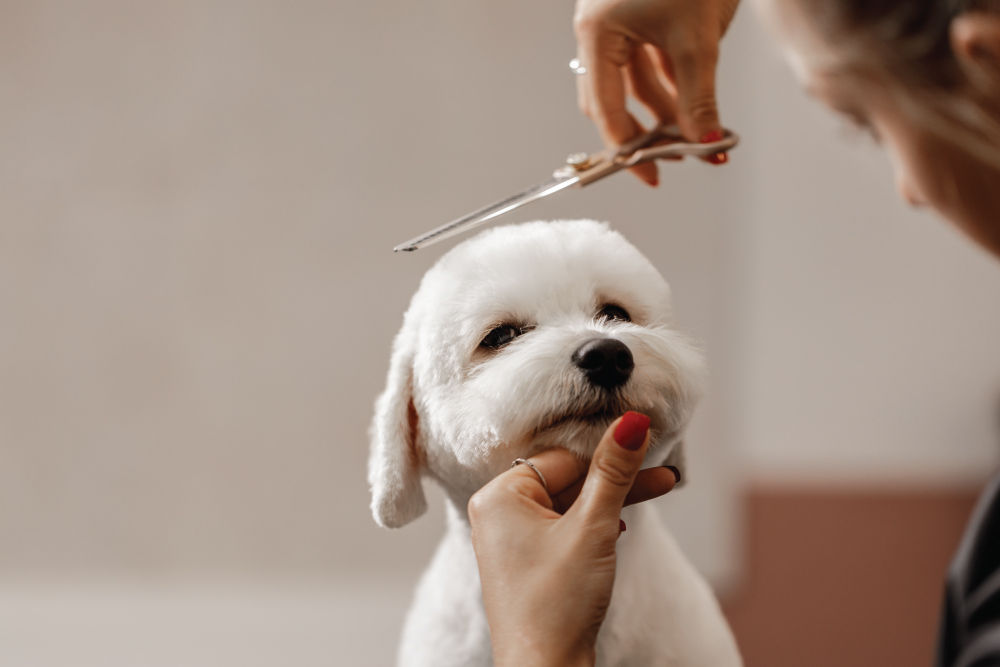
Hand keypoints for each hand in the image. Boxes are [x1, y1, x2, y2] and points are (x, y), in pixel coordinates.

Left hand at [467, 412, 678, 666]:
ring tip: (659, 488)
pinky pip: (564, 529)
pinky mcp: (528, 563)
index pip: (563, 458)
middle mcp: (498, 513)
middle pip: (568, 480)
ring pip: (570, 505)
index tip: (646, 443)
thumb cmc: (557, 603)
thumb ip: (613, 472)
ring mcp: (511, 540)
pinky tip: (619, 530)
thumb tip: (631, 421)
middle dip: (617, 479)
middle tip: (664, 472)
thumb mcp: (592, 527)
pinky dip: (594, 526)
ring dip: (612, 502)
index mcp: (499, 496)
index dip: (607, 456)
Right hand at [573, 0, 740, 184]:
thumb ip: (699, 97)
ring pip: (634, 84)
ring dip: (664, 111)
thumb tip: (704, 143)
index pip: (606, 111)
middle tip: (677, 158)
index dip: (631, 149)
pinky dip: (671, 85)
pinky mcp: (637, 15)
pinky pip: (648, 62)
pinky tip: (695, 102)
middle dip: (647, 132)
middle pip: (613, 101)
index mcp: (597, 35)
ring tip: (698, 133)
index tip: (654, 175)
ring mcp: (617, 23)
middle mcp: (599, 32)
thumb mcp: (697, 39)